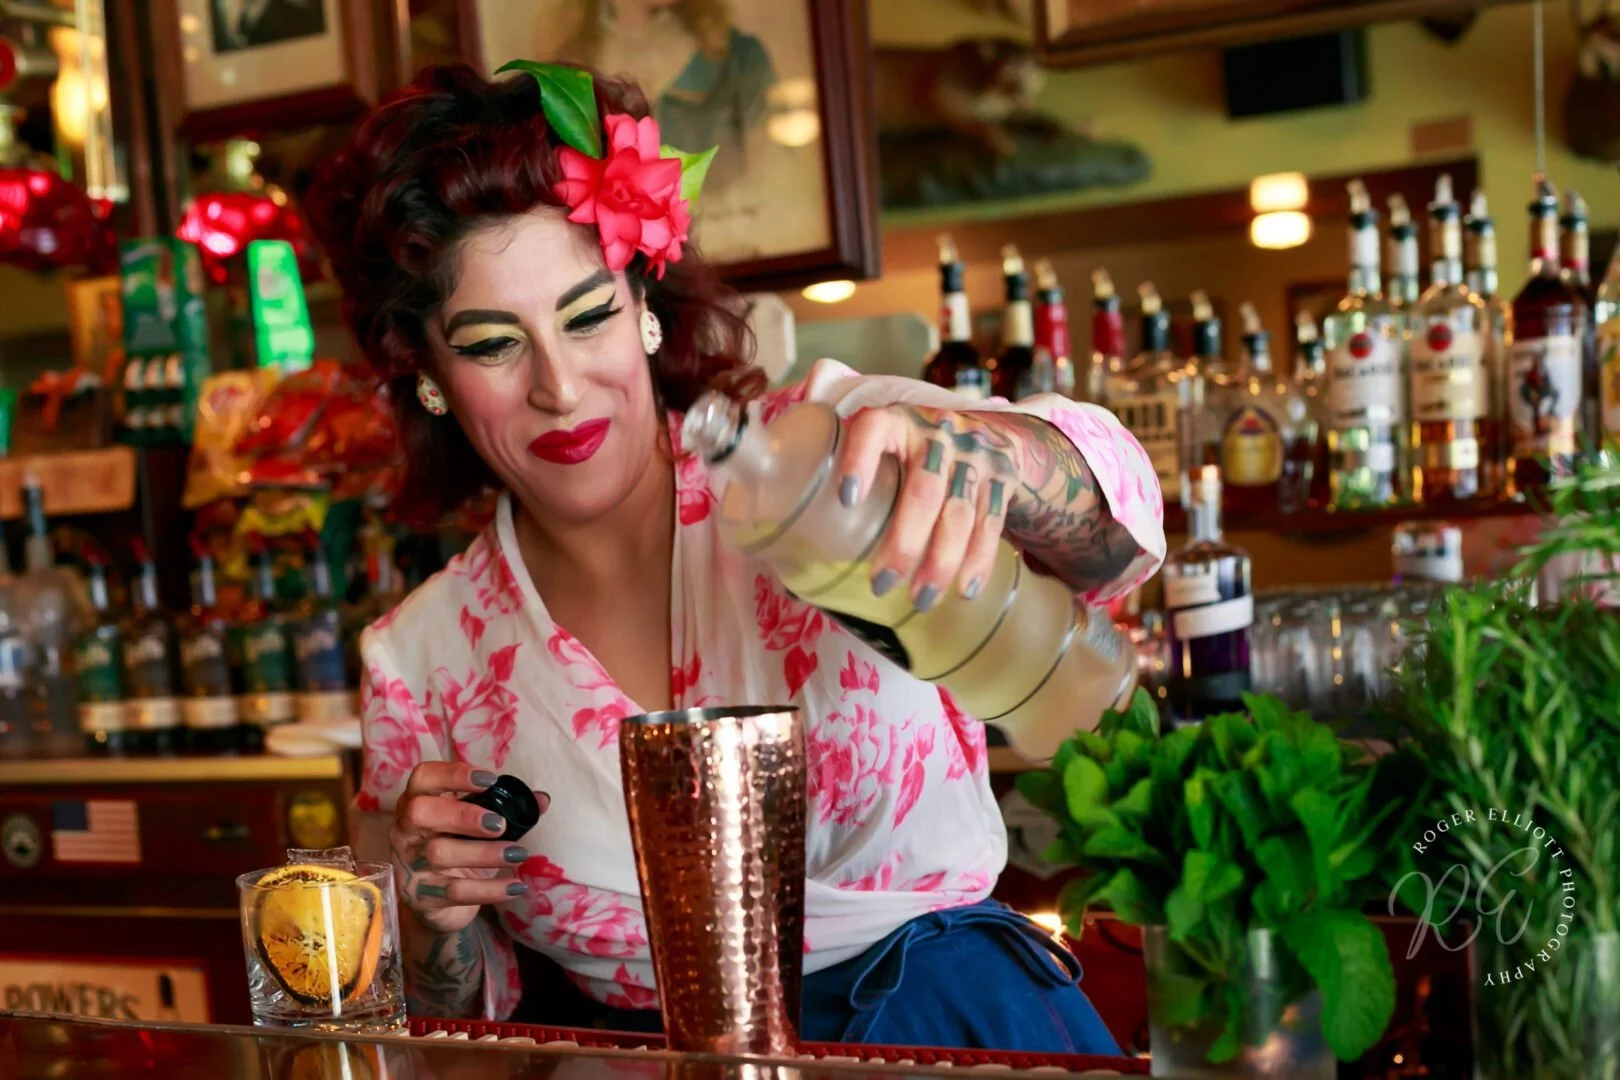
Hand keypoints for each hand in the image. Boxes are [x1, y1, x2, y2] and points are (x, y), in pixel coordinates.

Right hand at [389, 763, 549, 933]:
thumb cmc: (457, 851)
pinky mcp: (421, 897)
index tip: (490, 780)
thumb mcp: (475, 828)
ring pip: (439, 854)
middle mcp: (405, 831)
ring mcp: (409, 865)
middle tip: (499, 824)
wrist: (438, 904)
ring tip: (518, 854)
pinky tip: (516, 886)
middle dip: (462, 814)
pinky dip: (489, 889)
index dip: (454, 774)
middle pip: (420, 812)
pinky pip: (455, 892)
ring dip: (484, 853)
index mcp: (417, 802)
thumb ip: (505, 809)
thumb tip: (541, 799)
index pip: (423, 777)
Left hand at [834, 404, 1018, 609]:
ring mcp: (974, 457)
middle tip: (880, 584)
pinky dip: (978, 561)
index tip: (846, 499)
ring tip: (920, 600)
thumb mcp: (884, 447)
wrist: (992, 433)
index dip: (860, 460)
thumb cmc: (913, 451)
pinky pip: (991, 524)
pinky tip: (963, 591)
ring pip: (960, 513)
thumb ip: (845, 481)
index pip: (875, 430)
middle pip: (923, 490)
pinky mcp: (1002, 480)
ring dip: (941, 562)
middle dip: (904, 543)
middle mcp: (938, 433)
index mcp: (896, 421)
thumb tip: (788, 560)